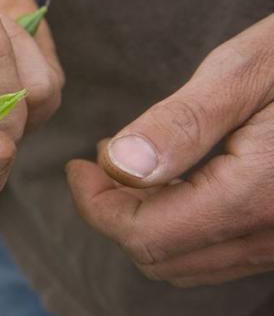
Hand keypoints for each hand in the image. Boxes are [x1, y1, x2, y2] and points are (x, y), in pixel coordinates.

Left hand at [66, 14, 273, 286]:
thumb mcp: (245, 71)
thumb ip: (181, 124)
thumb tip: (118, 164)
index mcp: (256, 194)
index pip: (145, 234)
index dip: (96, 205)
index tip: (78, 165)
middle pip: (160, 256)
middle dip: (116, 212)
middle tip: (102, 161)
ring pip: (188, 263)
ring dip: (147, 221)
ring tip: (134, 168)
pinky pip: (221, 255)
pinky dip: (182, 227)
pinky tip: (179, 183)